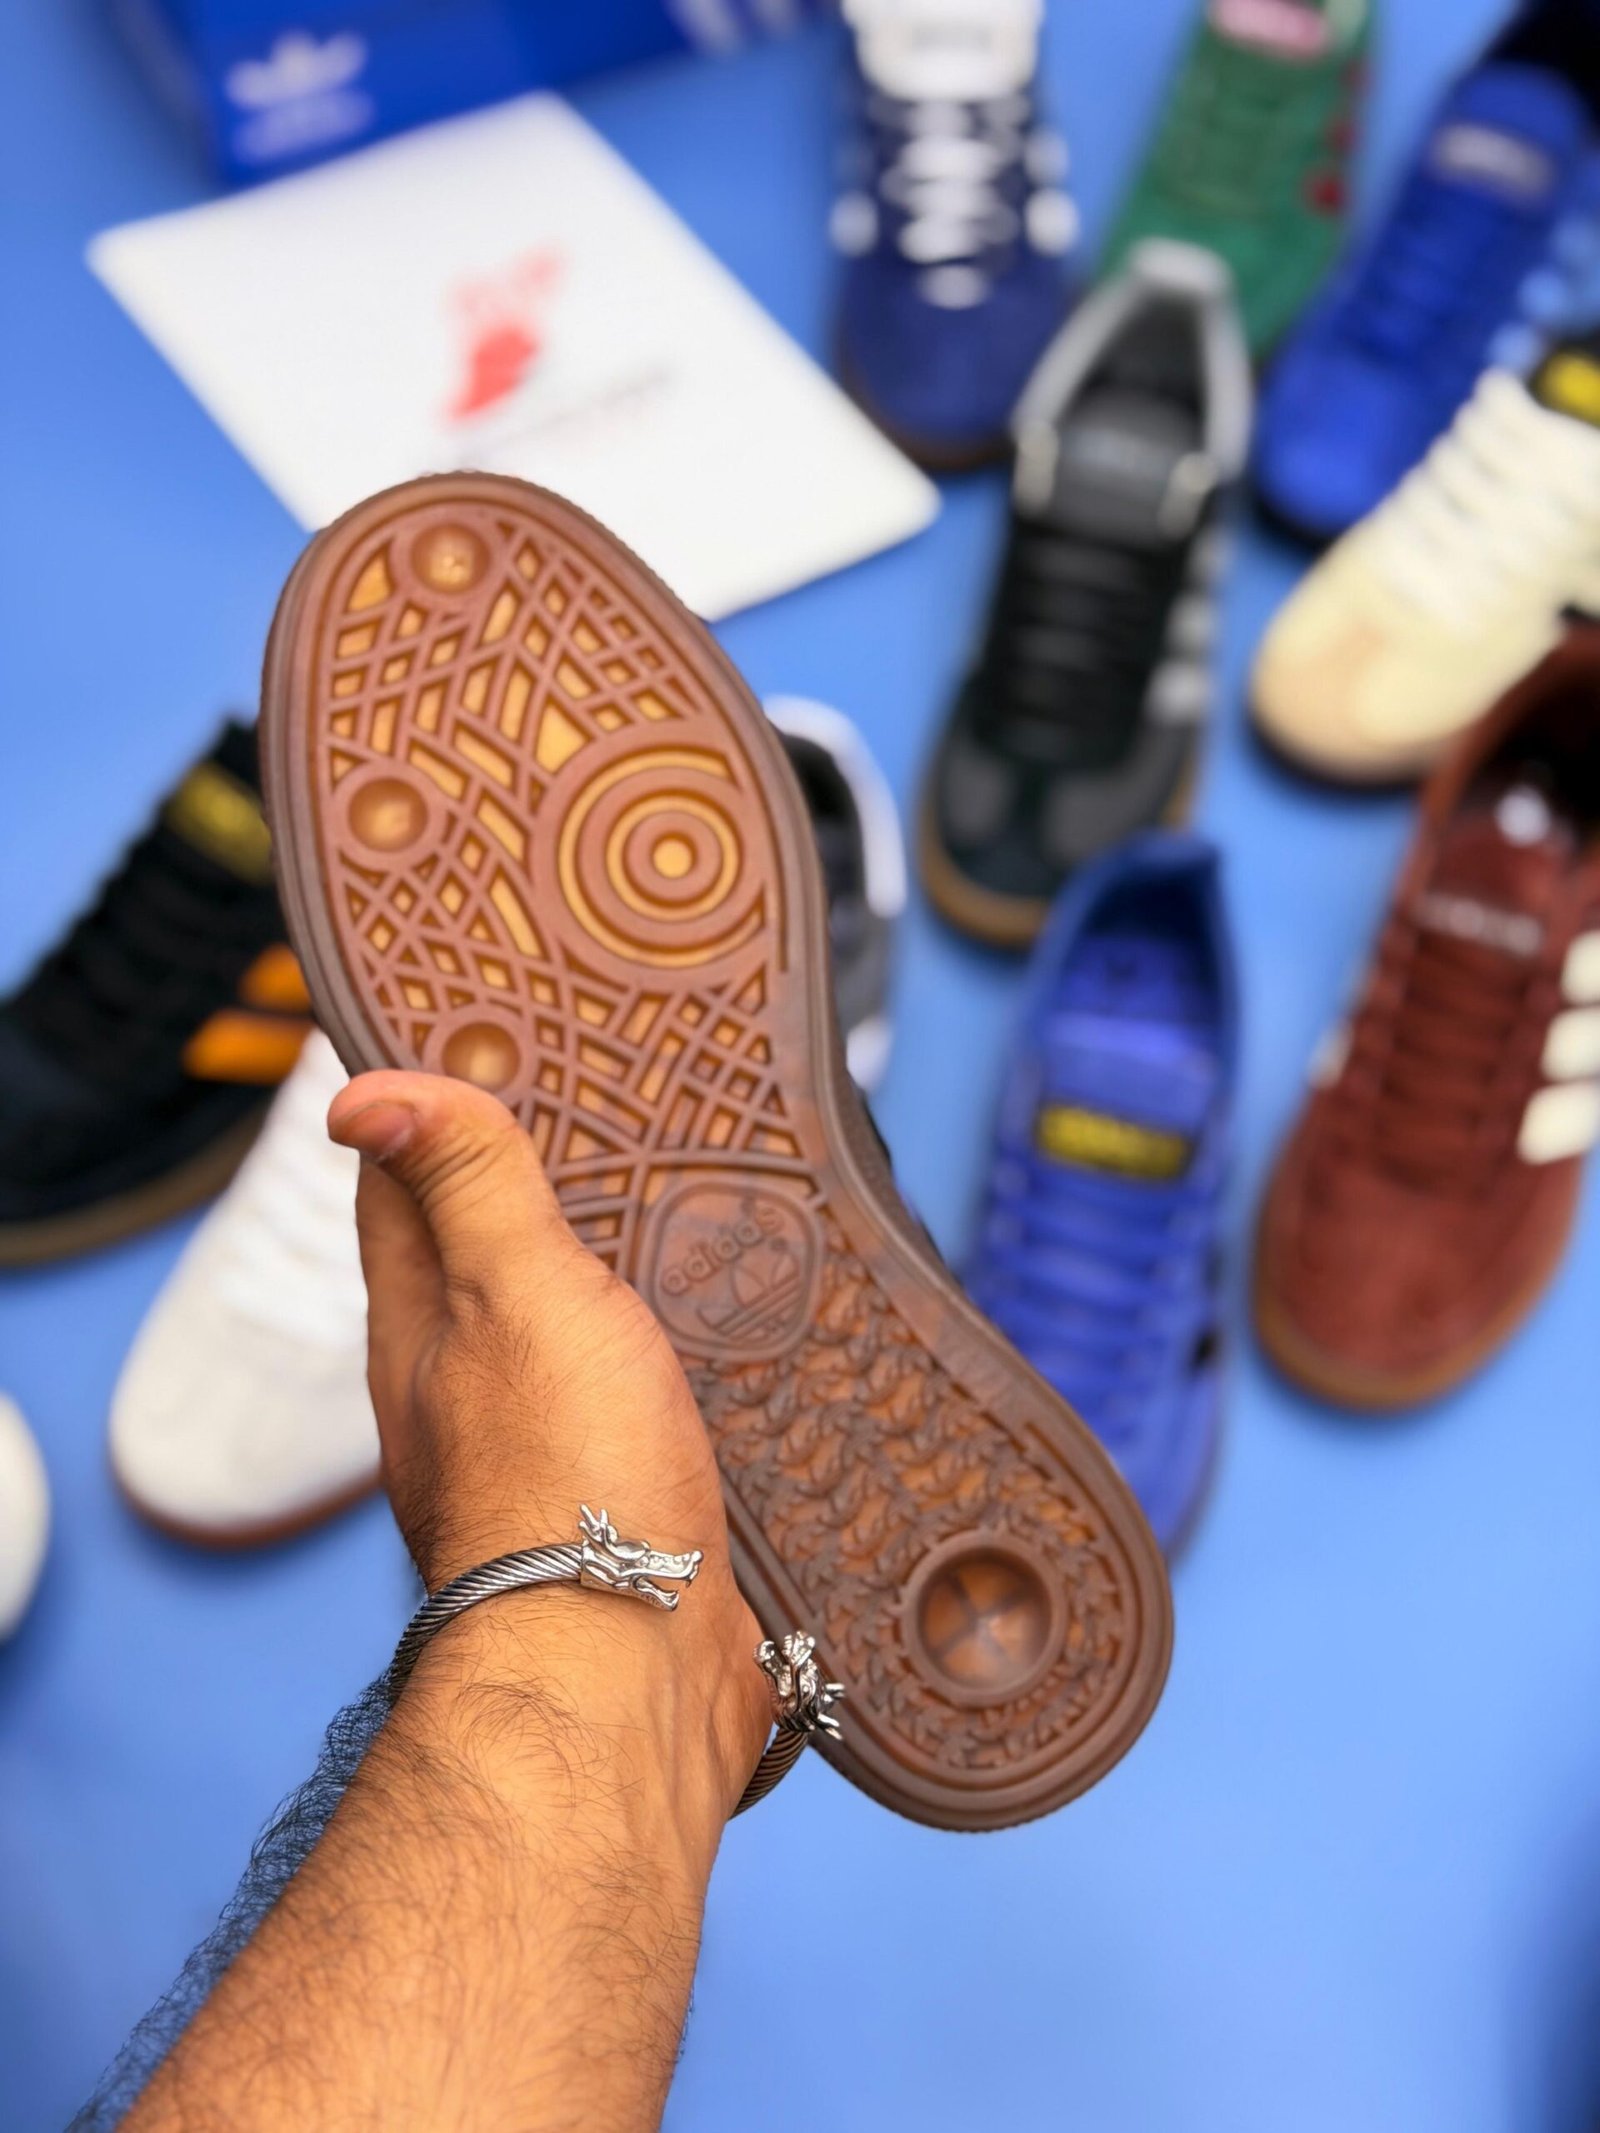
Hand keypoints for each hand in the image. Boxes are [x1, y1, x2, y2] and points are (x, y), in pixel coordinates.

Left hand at [328, 1069, 770, 1831]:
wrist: (629, 1673)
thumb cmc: (565, 1480)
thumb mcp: (514, 1296)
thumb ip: (464, 1188)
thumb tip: (360, 1094)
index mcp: (422, 1332)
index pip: (404, 1191)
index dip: (427, 1112)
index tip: (475, 1042)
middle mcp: (465, 1391)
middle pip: (481, 1261)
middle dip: (525, 1189)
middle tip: (596, 1114)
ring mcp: (542, 1452)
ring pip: (562, 1333)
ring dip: (601, 1277)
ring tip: (674, 1208)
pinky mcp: (623, 1501)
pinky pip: (631, 1400)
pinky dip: (657, 1354)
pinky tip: (716, 1338)